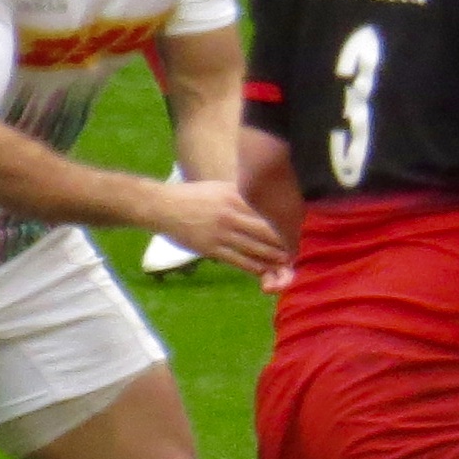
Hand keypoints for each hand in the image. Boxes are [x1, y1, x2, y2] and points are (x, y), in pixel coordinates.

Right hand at [146, 177, 289, 273]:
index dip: (286, 224)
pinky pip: (239, 261)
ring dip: (274, 258)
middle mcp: (232, 214)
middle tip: (295, 251)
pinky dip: (255, 267)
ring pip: (256, 248)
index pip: (269, 212)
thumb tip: (265, 200)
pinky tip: (263, 270)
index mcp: (236, 197)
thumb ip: (243, 195)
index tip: (297, 231)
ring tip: (286, 263)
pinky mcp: (211, 248)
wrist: (162, 206)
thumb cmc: (193, 196)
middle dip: (284, 243)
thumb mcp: (221, 188)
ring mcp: (222, 232)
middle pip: (268, 232)